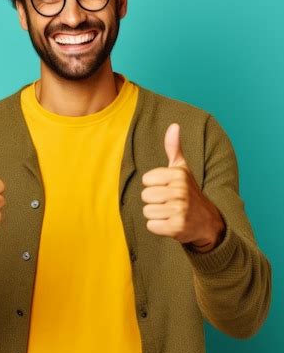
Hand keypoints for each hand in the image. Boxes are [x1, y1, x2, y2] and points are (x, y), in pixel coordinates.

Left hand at [140, 123, 224, 250]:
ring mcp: (179, 210)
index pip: (146, 180)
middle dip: (154, 201)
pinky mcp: (177, 228)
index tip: (168, 188)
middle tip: (170, 203)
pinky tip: (171, 224)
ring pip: (147, 211)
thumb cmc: (189, 192)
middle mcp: (180, 191)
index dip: (154, 185)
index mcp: (178, 175)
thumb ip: (174, 148)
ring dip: (156, 214)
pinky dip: (158, 227)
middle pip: (145, 196)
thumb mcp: (182, 169)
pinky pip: (151, 226)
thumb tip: (174, 125)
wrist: (208, 222)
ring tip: (171, 213)